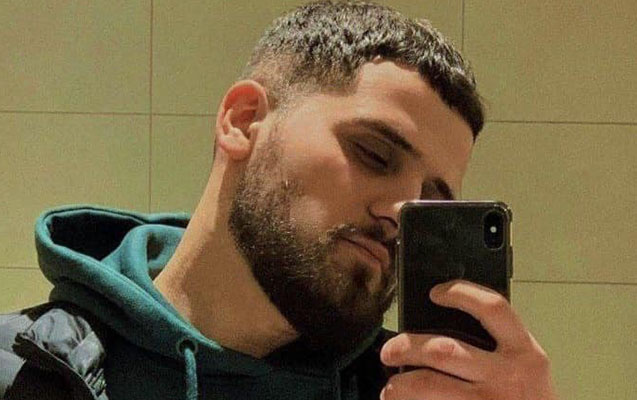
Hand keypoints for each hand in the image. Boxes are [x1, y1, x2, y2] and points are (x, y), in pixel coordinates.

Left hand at [379, 280, 556, 399]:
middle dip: (406, 347)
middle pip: (443, 349)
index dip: (461, 293)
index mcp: (525, 352)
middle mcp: (508, 376)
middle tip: (389, 351)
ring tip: (391, 388)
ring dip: (400, 385)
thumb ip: (497, 346)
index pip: (492, 307)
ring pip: (429, 384)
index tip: (435, 293)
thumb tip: (441, 325)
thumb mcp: (525, 367)